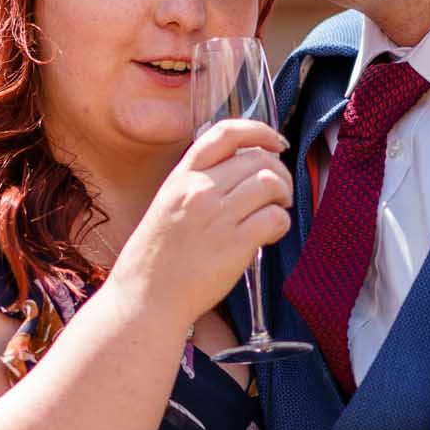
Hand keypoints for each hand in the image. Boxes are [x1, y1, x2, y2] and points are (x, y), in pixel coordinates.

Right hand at [110, 119, 291, 326]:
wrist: (145, 298)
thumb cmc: (155, 258)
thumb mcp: (167, 205)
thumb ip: (198, 183)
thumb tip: (242, 171)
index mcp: (181, 177)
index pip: (226, 133)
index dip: (259, 131)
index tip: (275, 142)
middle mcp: (199, 190)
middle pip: (258, 159)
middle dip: (279, 171)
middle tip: (278, 191)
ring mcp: (217, 216)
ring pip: (271, 183)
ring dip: (283, 194)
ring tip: (276, 209)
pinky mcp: (235, 245)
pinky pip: (275, 218)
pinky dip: (281, 223)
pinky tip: (271, 233)